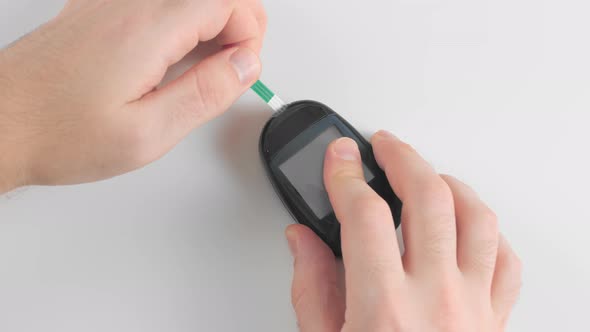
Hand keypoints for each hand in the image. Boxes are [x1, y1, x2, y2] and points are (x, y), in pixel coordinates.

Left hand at [0, 0, 265, 192]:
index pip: (227, 0)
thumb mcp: (148, 132)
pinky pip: (156, 1)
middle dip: (238, 22)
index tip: (241, 68)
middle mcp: (128, 4)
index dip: (249, 33)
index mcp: (147, 30)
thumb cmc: (59, 132)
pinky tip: (171, 55)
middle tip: (232, 65)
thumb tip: (245, 65)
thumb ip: (206, 94)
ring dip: (209, 21)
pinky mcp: (97, 9)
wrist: (0, 124)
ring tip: (204, 65)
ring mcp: (110, 2)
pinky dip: (179, 20)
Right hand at [286, 131, 521, 330]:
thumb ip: (311, 288)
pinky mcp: (494, 320)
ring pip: (477, 218)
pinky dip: (487, 231)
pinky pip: (505, 260)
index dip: (345, 175)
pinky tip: (467, 223)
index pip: (363, 215)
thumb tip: (303, 240)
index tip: (338, 159)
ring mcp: (473, 308)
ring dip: (449, 184)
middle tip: (384, 147)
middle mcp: (435, 301)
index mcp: (383, 308)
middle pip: (428, 198)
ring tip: (428, 174)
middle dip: (402, 158)